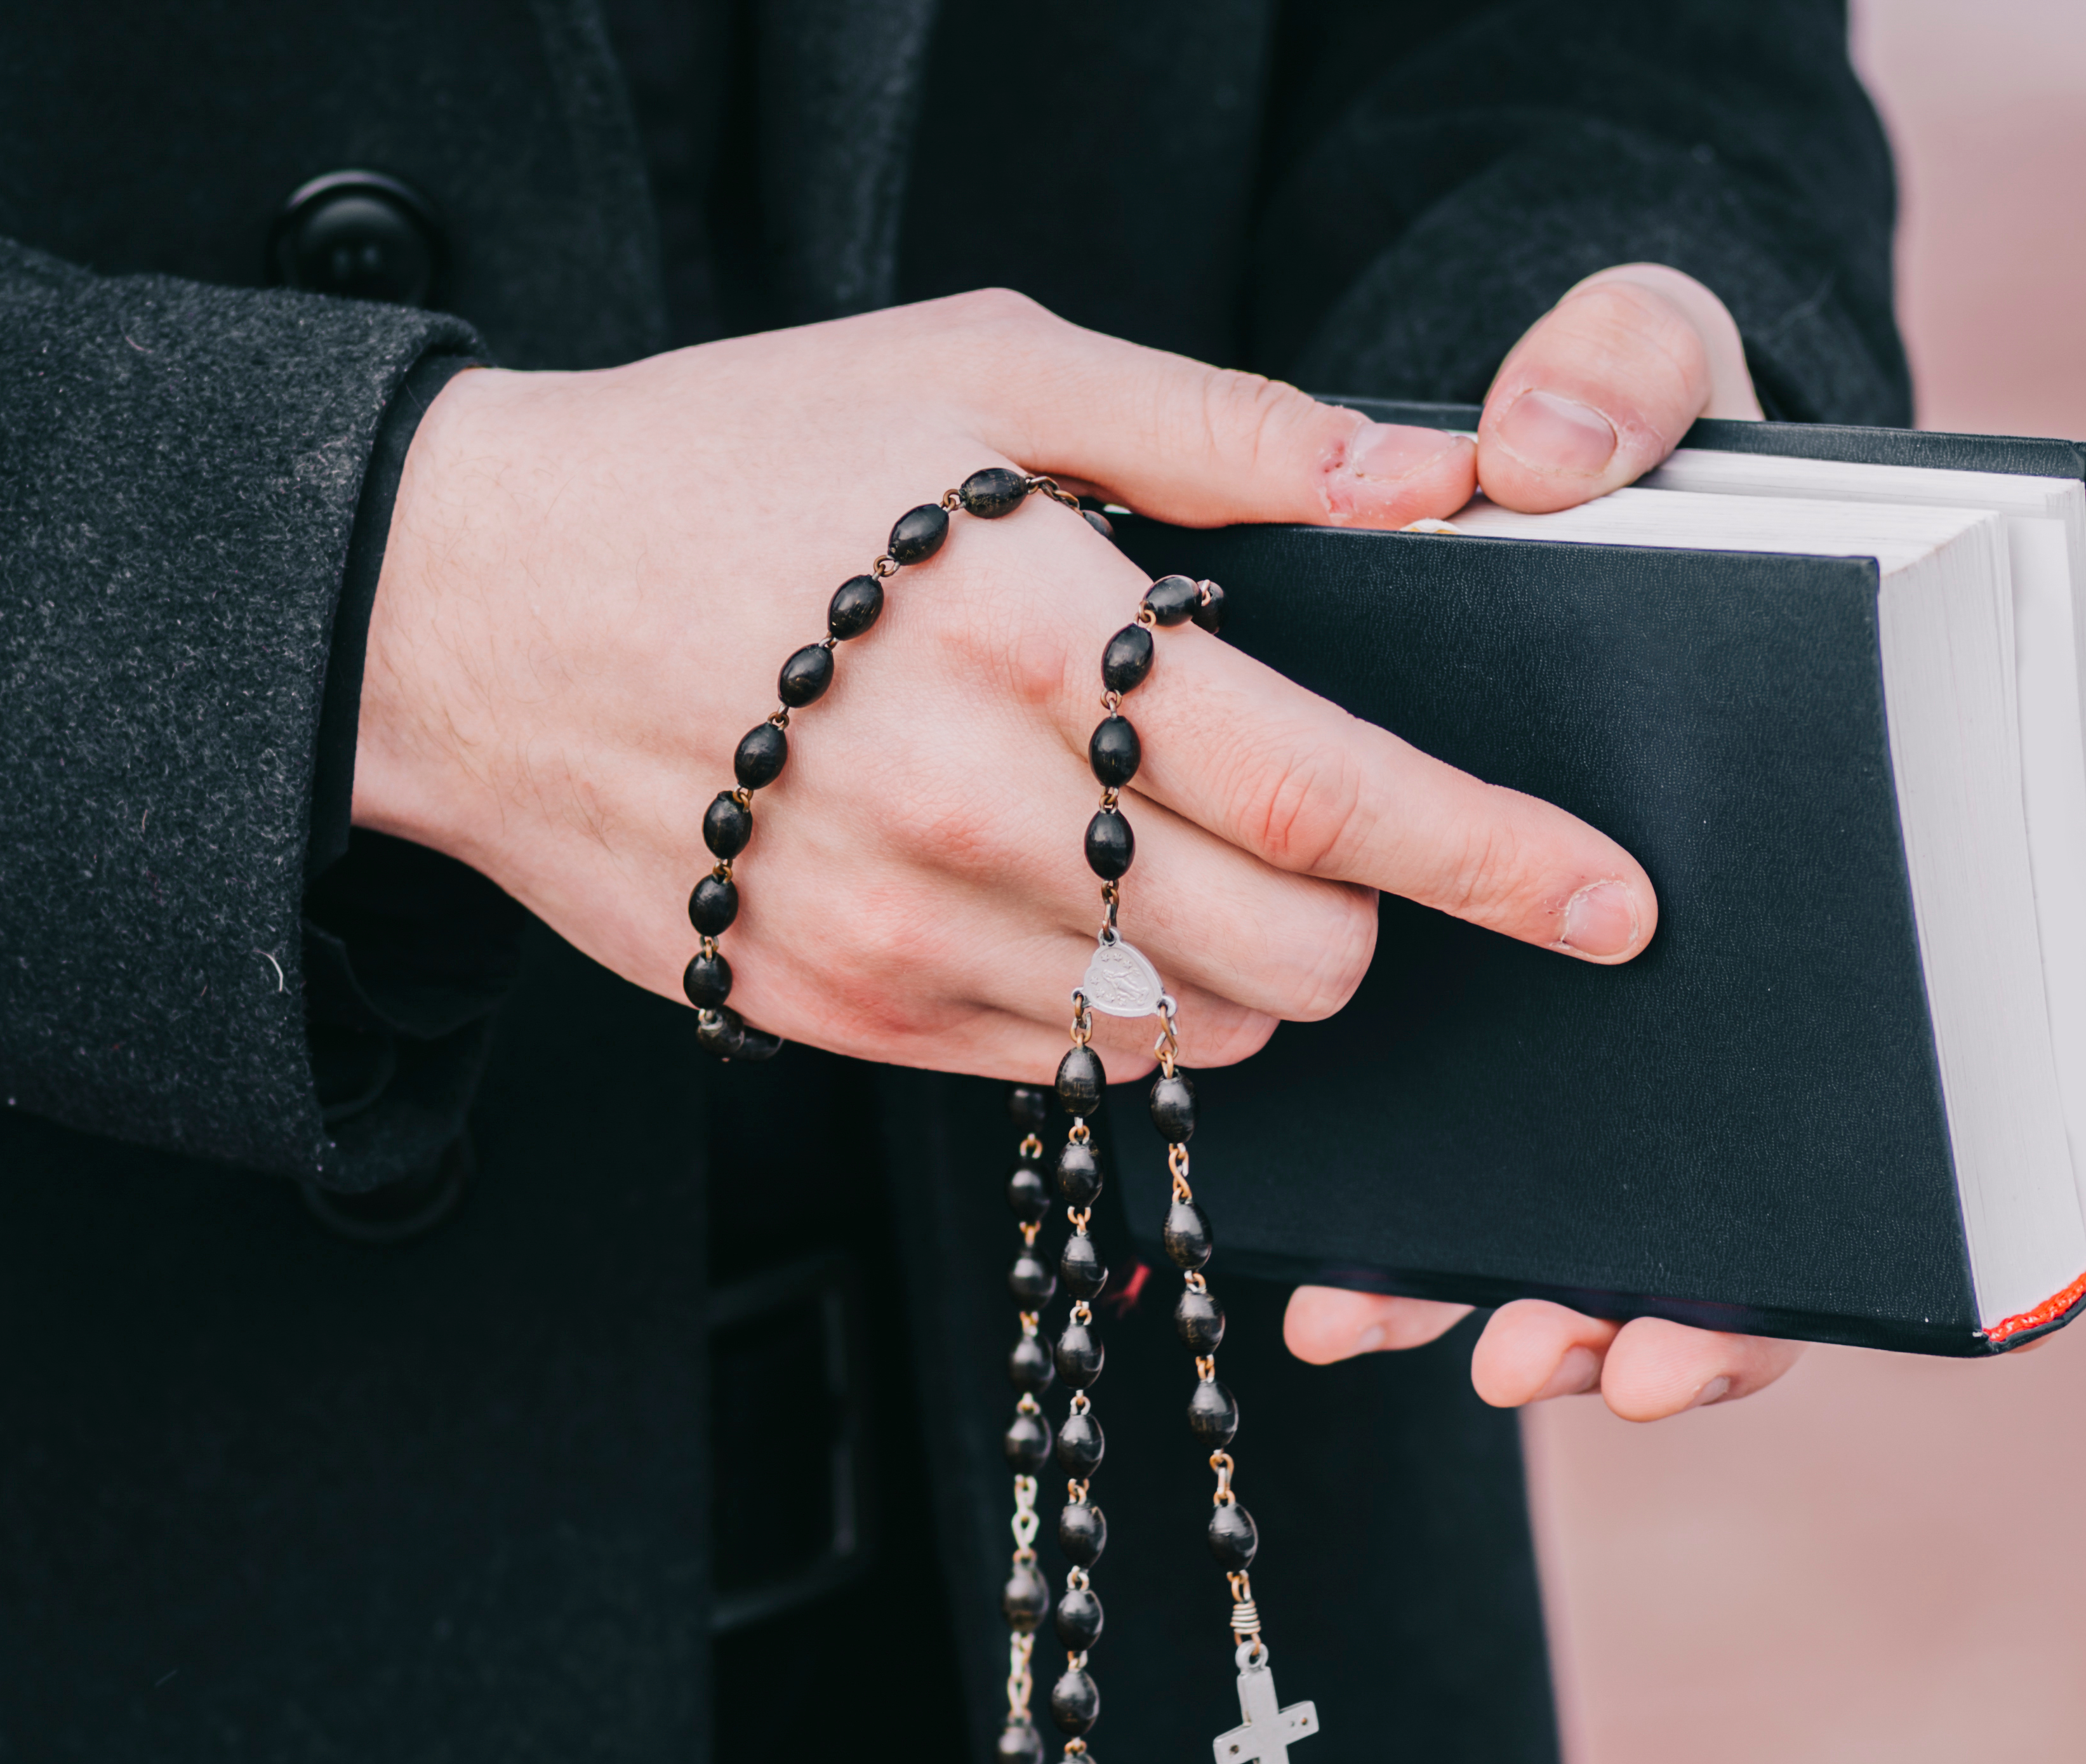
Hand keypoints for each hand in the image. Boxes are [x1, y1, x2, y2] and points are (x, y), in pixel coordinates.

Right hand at [354, 289, 1657, 1086]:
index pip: (1325, 791)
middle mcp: (969, 811)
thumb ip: (1222, 429)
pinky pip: (1052, 1073)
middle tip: (1332, 845)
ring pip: (1178, 1040)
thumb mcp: (977, 368)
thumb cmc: (731, 462)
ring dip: (1235, 973)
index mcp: (1028, 630)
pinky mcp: (833, 1013)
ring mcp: (894, 936)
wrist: (472, 606)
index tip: (1613, 905)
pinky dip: (1108, 1010)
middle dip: (1367, 925)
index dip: (1493, 859)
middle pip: (1283, 955)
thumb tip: (1434, 475)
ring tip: (1162, 856)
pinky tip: (1047, 898)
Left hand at [1293, 261, 1797, 1419]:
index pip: (1834, 1123)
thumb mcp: (1650, 361)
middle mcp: (1703, 964)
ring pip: (1555, 1207)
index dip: (1766, 1269)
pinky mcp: (1461, 971)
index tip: (1671, 1332)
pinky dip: (1389, 1217)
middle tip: (1530, 1358)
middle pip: (1698, 1213)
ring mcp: (1578, 988)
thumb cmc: (1641, 431)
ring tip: (1383, 1326)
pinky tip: (1311, 1264)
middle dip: (1614, 1318)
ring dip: (1476, 1297)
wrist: (1555, 459)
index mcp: (1811, 875)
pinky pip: (1438, 1134)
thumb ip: (1629, 368)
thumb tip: (1547, 459)